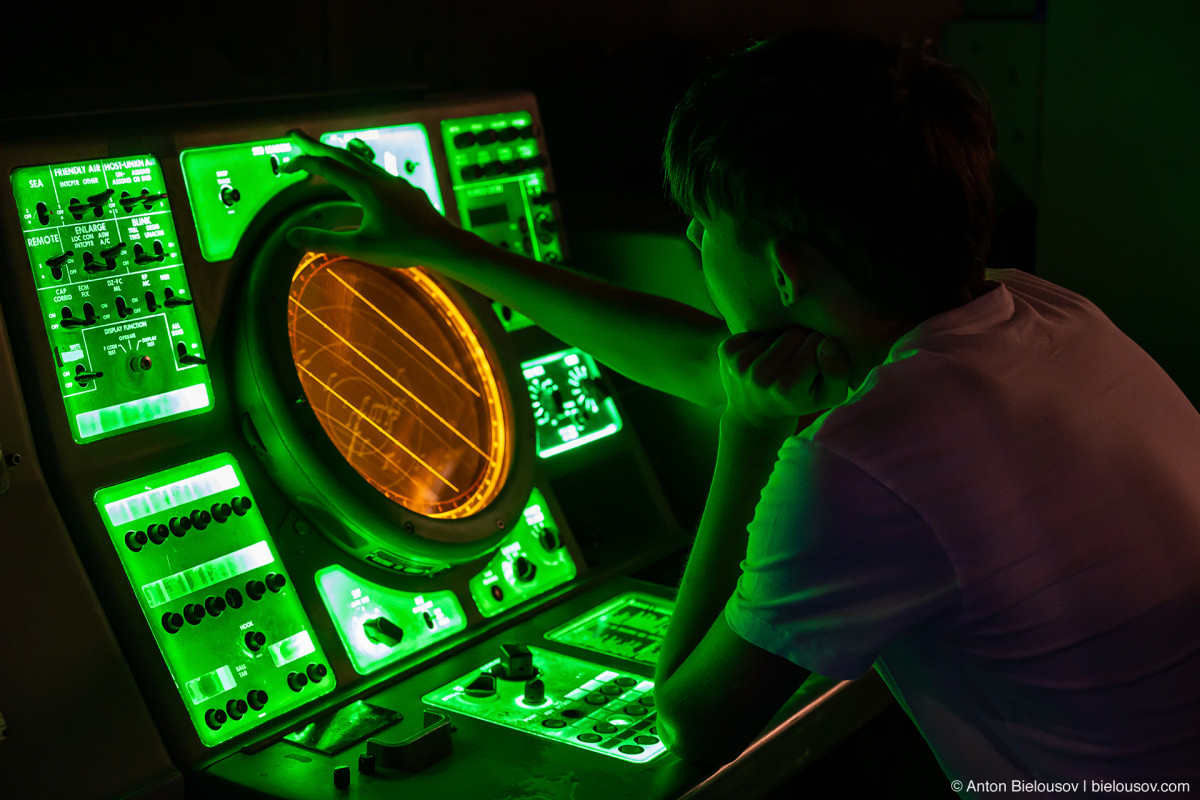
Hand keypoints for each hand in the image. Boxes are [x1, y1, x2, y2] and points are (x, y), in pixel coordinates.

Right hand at [281, 130, 468, 266]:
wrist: (444, 244)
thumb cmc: (404, 247)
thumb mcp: (360, 248)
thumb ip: (324, 240)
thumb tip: (291, 235)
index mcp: (365, 188)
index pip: (326, 168)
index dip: (302, 164)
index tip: (284, 168)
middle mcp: (379, 179)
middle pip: (341, 155)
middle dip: (315, 145)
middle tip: (293, 135)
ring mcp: (394, 182)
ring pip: (361, 161)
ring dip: (338, 155)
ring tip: (325, 153)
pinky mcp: (406, 190)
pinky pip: (378, 173)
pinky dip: (360, 168)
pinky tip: (364, 179)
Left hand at [717, 327, 850, 430]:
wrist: (754, 415)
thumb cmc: (798, 401)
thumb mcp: (829, 396)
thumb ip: (839, 372)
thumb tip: (828, 341)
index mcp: (786, 388)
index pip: (819, 343)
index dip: (821, 350)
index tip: (814, 366)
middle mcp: (760, 376)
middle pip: (796, 333)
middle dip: (800, 343)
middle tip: (794, 364)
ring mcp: (739, 363)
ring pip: (776, 330)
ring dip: (780, 341)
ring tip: (777, 362)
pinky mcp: (726, 351)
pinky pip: (755, 329)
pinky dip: (760, 340)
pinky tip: (759, 359)